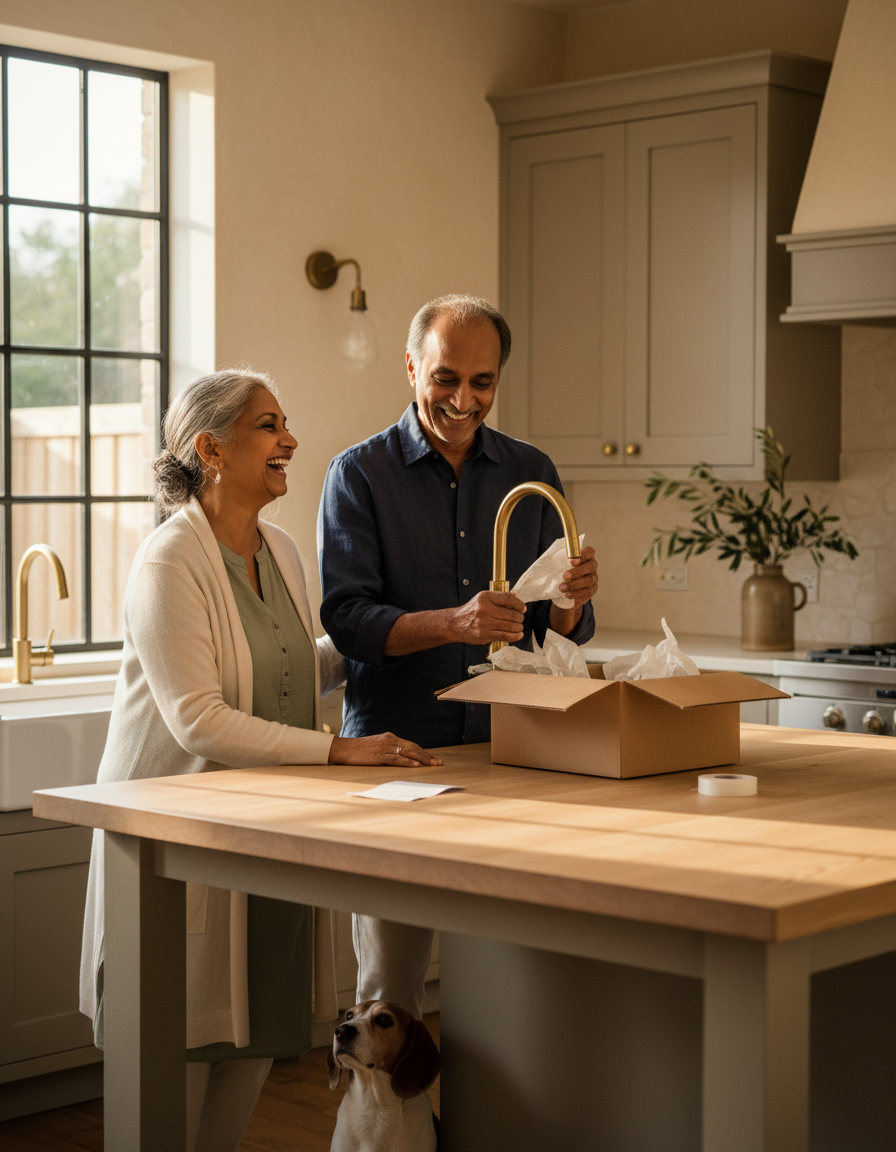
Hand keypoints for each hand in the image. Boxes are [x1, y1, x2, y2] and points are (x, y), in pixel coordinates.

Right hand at [328, 733, 442, 767]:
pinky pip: (396, 759)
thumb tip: (400, 755)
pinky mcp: (379, 756)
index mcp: (390, 737)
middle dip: (427, 755)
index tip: (433, 758)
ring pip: (408, 753)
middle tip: (438, 762)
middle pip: (413, 748)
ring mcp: (385, 748)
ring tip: (432, 764)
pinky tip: (415, 765)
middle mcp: (390, 740)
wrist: (344, 748)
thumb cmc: (359, 749)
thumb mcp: (377, 746)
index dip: (423, 751)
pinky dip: (407, 762)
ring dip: (422, 759)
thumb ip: (388, 748)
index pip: (411, 744)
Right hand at [446, 590, 525, 644]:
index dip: (519, 604)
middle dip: (520, 617)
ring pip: (510, 626)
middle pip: (511, 613)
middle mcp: (484, 609)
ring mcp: (484, 623)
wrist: (455, 624)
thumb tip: (516, 594)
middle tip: (520, 619)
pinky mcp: (484, 635)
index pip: (508, 598)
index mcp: (485, 597)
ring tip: (519, 627)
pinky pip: (505, 636)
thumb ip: (499, 597)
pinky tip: (518, 635)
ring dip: (518, 627)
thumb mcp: (483, 599)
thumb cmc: (471, 611)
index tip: (523, 608)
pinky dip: (515, 636)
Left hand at [556, 546, 597, 607]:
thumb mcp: (559, 564)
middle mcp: (592, 567)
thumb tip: (551, 559)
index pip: (590, 552)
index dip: (584, 555)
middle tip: (565, 576)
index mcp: (586, 557)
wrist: (563, 589)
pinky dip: (577, 593)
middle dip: (577, 571)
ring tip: (562, 588)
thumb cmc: (562, 572)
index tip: (572, 561)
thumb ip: (560, 559)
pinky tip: (567, 594)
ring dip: (575, 584)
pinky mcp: (592, 590)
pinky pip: (587, 592)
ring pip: (589, 580)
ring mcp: (594, 578)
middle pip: (591, 566)